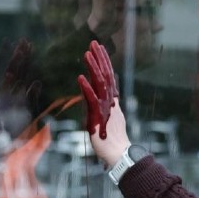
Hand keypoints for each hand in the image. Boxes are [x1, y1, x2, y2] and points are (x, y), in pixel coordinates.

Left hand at [78, 40, 130, 165]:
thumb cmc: (112, 141)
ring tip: (88, 53)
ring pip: (100, 83)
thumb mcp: (110, 120)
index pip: (109, 77)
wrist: (118, 154)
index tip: (99, 49)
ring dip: (94, 67)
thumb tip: (109, 99)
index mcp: (113, 101)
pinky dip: (86, 88)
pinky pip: (92, 99)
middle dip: (100, 58)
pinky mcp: (98, 117)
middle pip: (106, 75)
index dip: (104, 62)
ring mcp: (105, 108)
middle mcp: (111, 101)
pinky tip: (80, 77)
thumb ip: (108, 107)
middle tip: (94, 43)